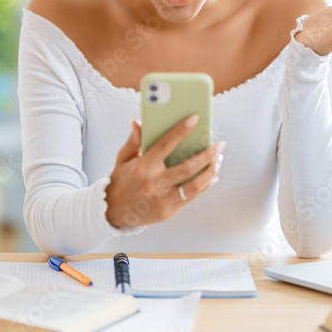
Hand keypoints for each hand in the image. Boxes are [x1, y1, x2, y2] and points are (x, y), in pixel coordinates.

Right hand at [104, 115, 224, 228]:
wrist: (112, 212)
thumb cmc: (120, 180)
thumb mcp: (122, 158)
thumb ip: (133, 140)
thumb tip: (138, 122)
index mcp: (143, 167)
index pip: (165, 144)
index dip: (181, 130)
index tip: (195, 118)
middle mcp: (154, 184)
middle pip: (188, 167)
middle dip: (207, 154)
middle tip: (219, 144)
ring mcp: (162, 200)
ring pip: (194, 185)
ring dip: (210, 171)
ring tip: (218, 159)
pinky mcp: (168, 212)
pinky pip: (191, 198)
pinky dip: (204, 186)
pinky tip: (212, 175)